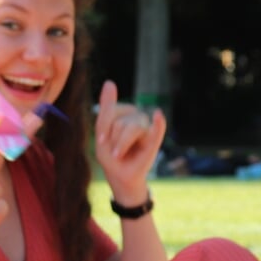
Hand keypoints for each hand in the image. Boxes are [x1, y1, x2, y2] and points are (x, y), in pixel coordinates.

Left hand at [94, 81, 165, 204]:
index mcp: (123, 113)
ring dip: (121, 145)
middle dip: (113, 138)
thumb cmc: (110, 155)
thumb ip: (106, 109)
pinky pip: (157, 129)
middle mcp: (137, 117)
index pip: (111, 111)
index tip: (102, 141)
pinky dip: (159, 123)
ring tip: (121, 154)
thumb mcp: (102, 133)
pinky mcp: (154, 140)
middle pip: (119, 121)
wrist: (120, 178)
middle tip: (115, 151)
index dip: (104, 128)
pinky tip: (158, 115)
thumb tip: (110, 82)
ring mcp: (146, 127)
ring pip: (131, 128)